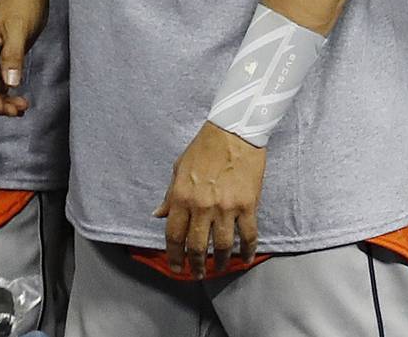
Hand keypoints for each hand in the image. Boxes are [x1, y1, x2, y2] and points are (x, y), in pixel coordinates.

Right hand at [0, 0, 48, 117]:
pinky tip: (19, 100)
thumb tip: (10, 84)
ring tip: (21, 107)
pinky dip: (6, 95)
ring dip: (1, 101)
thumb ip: (13, 57)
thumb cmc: (22, 5)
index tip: (1, 108)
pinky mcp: (1, 59)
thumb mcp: (19, 30)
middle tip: (15, 111)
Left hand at [155, 121, 266, 277]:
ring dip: (220, 262)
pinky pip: (248, 236)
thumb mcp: (179, 168)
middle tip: (197, 274)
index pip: (174, 233)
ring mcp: (226, 207)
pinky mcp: (247, 206)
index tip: (176, 267)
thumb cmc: (203, 148)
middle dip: (195, 264)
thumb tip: (159, 214)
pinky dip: (247, 251)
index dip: (174, 254)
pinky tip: (245, 259)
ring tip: (218, 269)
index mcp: (182, 195)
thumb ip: (170, 195)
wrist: (233, 132)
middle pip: (197, 245)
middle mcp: (202, 205)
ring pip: (222, 246)